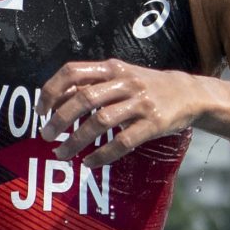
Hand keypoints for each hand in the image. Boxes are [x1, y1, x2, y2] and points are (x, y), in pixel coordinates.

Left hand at [37, 60, 212, 165]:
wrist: (189, 93)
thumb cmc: (145, 86)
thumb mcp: (119, 76)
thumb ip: (90, 85)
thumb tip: (54, 101)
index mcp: (112, 68)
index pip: (73, 72)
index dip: (52, 90)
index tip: (40, 110)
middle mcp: (125, 82)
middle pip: (84, 99)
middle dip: (60, 119)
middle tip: (46, 136)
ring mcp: (141, 103)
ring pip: (100, 122)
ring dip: (76, 141)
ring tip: (62, 154)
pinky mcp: (154, 123)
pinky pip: (123, 141)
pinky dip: (102, 155)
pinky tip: (89, 162)